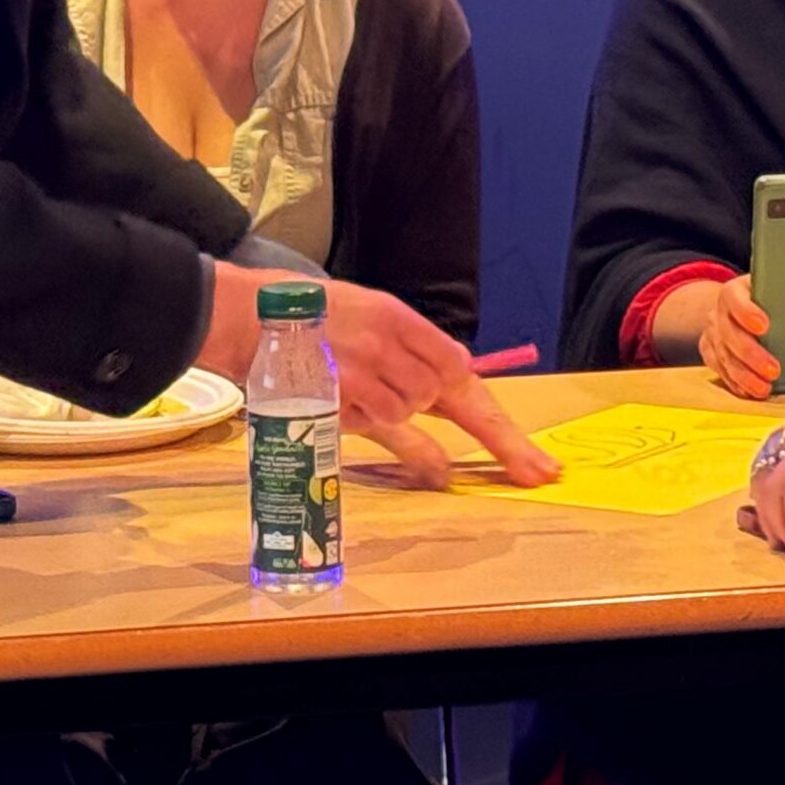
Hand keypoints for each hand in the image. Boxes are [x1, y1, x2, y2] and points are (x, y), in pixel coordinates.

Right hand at [199, 264, 558, 489]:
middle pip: (454, 396)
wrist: (244, 317)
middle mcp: (388, 343)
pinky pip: (389, 433)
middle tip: (540, 472)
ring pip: (413, 412)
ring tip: (359, 391)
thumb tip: (453, 376)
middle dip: (503, 439)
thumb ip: (409, 347)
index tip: (524, 449)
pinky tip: (433, 468)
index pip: (457, 366)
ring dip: (401, 417)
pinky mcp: (339, 402)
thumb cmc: (306, 318)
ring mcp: (365, 375)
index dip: (491, 410)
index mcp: (396, 316)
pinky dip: (414, 451)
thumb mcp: (364, 312)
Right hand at [692, 274, 784, 400]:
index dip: (747, 310)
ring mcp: (714, 332)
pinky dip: (735, 382)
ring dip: (744, 374)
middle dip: (751, 353)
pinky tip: (752, 391)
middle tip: (775, 370)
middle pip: (728, 331)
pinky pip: (719, 370)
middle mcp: (722, 310)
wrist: (746, 307)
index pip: (735, 296)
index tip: (765, 324)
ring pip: (723, 355)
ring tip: (765, 389)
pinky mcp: (711, 352)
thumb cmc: (784, 305)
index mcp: (743, 289)